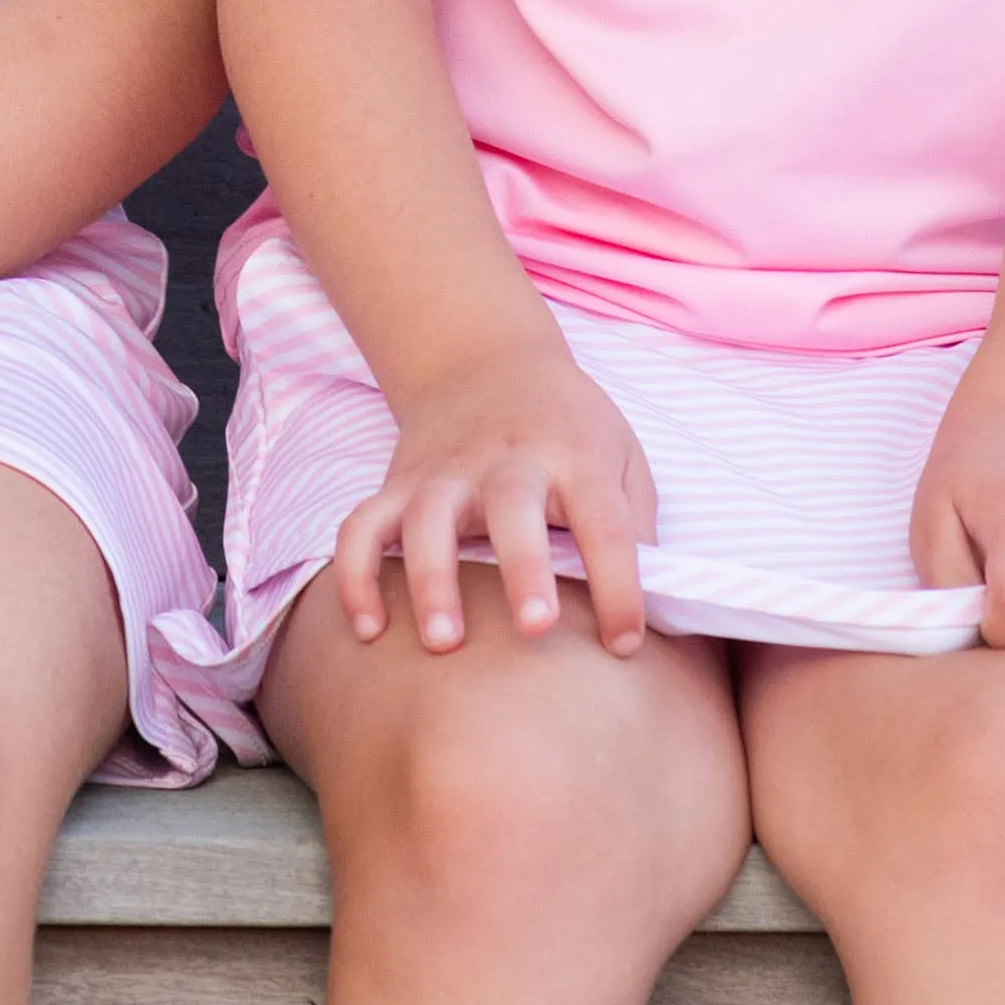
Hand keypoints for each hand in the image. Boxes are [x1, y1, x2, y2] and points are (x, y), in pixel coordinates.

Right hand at [332, 334, 660, 659]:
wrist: (484, 360)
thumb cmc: (568, 427)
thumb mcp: (621, 455)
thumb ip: (633, 523)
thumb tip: (648, 604)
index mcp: (575, 456)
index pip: (605, 523)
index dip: (619, 585)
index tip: (625, 644)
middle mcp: (508, 460)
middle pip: (512, 508)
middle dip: (523, 569)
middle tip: (535, 628)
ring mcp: (447, 471)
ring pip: (427, 518)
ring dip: (431, 578)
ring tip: (442, 641)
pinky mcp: (400, 484)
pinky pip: (363, 527)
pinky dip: (356, 575)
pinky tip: (367, 627)